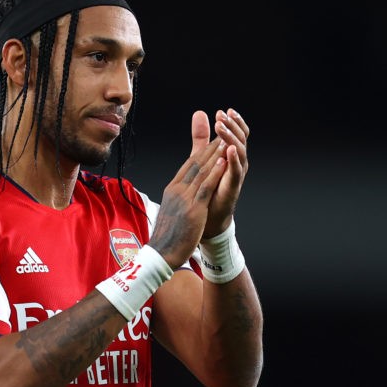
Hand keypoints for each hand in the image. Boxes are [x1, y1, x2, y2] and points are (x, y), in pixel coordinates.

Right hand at [148, 136, 227, 267]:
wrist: (160, 254)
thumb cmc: (166, 237)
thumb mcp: (171, 211)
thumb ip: (178, 199)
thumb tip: (181, 193)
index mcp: (172, 189)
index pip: (189, 166)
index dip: (202, 152)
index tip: (212, 141)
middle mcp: (177, 190)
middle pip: (195, 163)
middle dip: (210, 147)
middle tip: (222, 132)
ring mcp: (184, 198)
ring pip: (202, 171)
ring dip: (215, 154)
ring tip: (225, 140)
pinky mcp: (193, 209)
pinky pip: (205, 187)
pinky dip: (215, 173)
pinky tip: (223, 162)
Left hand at [190, 108, 249, 237]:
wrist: (208, 215)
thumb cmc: (208, 185)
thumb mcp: (203, 155)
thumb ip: (202, 136)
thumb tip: (200, 112)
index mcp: (232, 153)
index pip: (238, 132)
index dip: (233, 121)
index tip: (222, 111)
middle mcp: (238, 161)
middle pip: (241, 138)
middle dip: (232, 126)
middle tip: (222, 116)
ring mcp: (237, 173)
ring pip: (240, 151)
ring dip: (231, 138)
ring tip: (221, 128)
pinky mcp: (234, 185)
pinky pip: (236, 170)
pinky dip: (234, 159)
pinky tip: (229, 149)